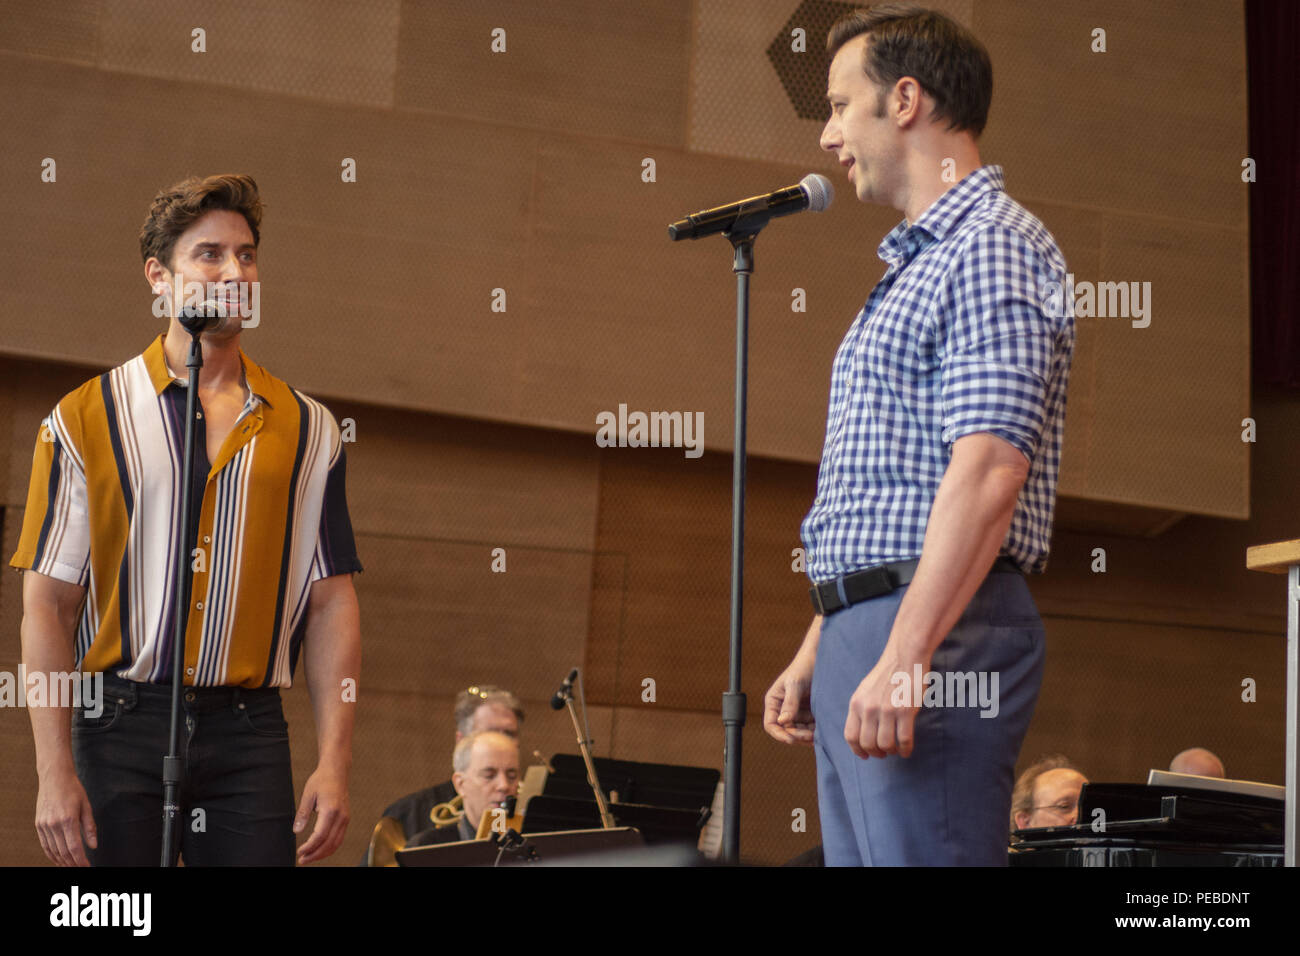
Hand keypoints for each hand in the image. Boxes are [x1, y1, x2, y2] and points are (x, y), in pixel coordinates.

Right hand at [35, 766, 96, 865]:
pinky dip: (51, 854)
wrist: (54, 778)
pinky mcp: (38, 824)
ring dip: (61, 861)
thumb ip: (90, 827)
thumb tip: (93, 846)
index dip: (80, 860)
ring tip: (70, 866)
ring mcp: (44, 825)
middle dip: (72, 863)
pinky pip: (45, 844)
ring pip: (53, 850)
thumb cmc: (73, 790)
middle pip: (63, 851)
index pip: (74, 847)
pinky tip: (58, 858)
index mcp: (68, 819)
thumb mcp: (86, 806)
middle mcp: (54, 824)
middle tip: (80, 868)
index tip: (87, 866)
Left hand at [294, 764, 349, 863]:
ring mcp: (345, 818)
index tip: (299, 852)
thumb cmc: (321, 780)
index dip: (309, 846)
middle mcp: (341, 816)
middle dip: (315, 854)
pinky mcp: (346, 818)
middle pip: (329, 843)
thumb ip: (302, 814)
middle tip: (302, 860)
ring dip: (323, 853)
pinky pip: (339, 838)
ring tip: (309, 857)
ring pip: (336, 843)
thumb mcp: (308, 794)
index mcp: (330, 810)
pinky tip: (320, 849)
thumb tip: (296, 831)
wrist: (337, 771)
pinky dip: (330, 847)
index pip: (320, 835)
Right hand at [763, 652, 816, 744]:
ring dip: (807, 736)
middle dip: (797, 736)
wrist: (822, 658)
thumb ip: (790, 702)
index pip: (770, 724)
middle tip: (810, 735)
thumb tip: (782, 721)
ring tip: (818, 734)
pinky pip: (810, 728)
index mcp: (774, 701)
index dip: (779, 734)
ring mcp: (797, 712)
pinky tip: (823, 731)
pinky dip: (815, 732)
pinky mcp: (810, 713)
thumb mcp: (796, 684)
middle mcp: (783, 709)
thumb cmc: (805, 667)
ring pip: (799, 732)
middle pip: (786, 731)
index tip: (791, 739)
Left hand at [844, 642, 926, 758]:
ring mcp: (887, 710)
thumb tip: (861, 732)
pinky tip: (906, 750)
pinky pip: (903, 740)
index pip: (850, 735)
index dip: (857, 750)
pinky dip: (905, 750)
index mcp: (856, 703)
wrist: (905, 656)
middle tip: (883, 754)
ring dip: (891, 751)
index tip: (865, 755)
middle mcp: (869, 708)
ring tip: (895, 750)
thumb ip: (861, 709)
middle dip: (876, 753)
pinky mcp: (905, 711)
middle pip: (867, 743)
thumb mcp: (865, 690)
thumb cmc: (887, 674)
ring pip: (885, 745)